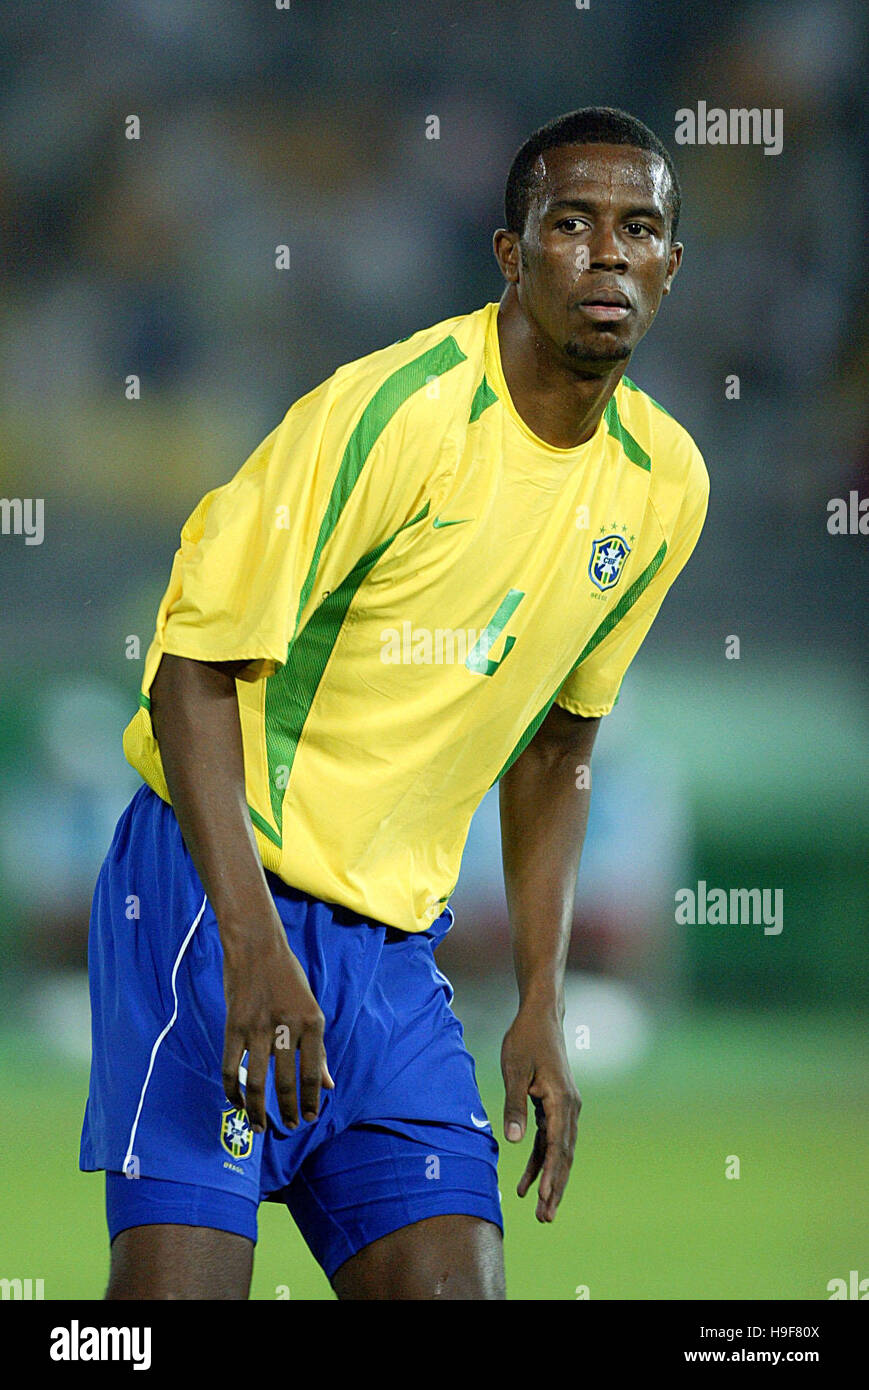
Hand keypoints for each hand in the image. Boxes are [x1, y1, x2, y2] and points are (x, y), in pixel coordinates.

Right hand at [221, 910, 333, 1132]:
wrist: (257, 946)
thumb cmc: (288, 978)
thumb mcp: (311, 1009)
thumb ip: (317, 1050)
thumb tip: (328, 1086)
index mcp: (313, 1022)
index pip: (313, 1073)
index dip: (311, 1100)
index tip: (309, 1118)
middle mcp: (288, 1026)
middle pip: (287, 1081)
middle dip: (287, 1110)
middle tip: (288, 1126)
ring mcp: (259, 1027)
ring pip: (256, 1081)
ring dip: (258, 1110)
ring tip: (261, 1127)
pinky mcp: (234, 1025)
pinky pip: (230, 1067)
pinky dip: (232, 1091)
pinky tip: (237, 1103)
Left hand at [501, 1006, 580, 1221]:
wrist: (541, 1016)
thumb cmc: (525, 1040)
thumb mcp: (514, 1071)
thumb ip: (514, 1105)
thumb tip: (514, 1141)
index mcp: (561, 1100)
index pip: (557, 1145)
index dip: (551, 1173)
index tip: (545, 1197)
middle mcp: (570, 1107)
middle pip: (564, 1155)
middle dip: (556, 1187)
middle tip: (546, 1217)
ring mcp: (565, 1107)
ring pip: (559, 1151)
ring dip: (551, 1179)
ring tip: (541, 1210)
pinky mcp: (556, 1106)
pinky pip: (551, 1140)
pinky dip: (542, 1160)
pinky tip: (529, 1181)